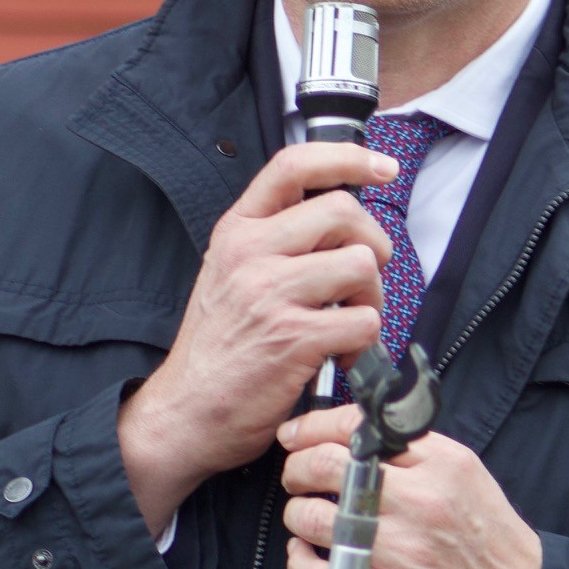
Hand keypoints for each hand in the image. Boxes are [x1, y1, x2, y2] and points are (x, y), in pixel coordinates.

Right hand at [118, 143, 398, 536]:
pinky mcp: (293, 338)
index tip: (381, 167)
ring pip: (361, 263)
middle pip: (342, 212)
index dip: (346, 157)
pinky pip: (362, 320)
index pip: (292, 165)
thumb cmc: (218, 347)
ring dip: (372, 296)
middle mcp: (250, 253)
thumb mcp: (230, 274)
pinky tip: (342, 355)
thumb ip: (274, 241)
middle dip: (372, 244)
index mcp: (236, 231)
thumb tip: (339, 220)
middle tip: (363, 280)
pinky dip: (365, 341)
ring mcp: (270, 294)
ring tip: (351, 321)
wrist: (186, 411)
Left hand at [278, 407, 542, 568]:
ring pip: (311, 517)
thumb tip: (355, 434)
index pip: (357, 427)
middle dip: (296, 468)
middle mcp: (417, 502)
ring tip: (307, 518)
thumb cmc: (494, 545)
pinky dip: (300, 560)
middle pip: (324, 466)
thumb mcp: (467, 477)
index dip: (313, 427)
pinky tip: (309, 554)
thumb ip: (415, 453)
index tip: (298, 435)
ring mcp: (397, 551)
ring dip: (298, 514)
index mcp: (439, 465)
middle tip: (297, 476)